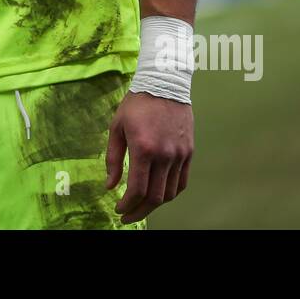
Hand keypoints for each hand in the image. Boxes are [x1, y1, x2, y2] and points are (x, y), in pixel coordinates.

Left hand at [105, 91, 192, 223]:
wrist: (164, 83)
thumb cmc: (137, 104)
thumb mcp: (117, 127)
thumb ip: (113, 159)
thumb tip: (110, 186)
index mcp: (144, 149)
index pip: (137, 190)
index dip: (127, 205)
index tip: (119, 209)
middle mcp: (164, 155)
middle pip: (155, 197)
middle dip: (139, 211)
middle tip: (128, 215)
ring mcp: (179, 154)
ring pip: (169, 193)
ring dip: (154, 205)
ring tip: (141, 206)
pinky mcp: (189, 152)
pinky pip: (182, 182)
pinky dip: (170, 193)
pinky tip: (159, 195)